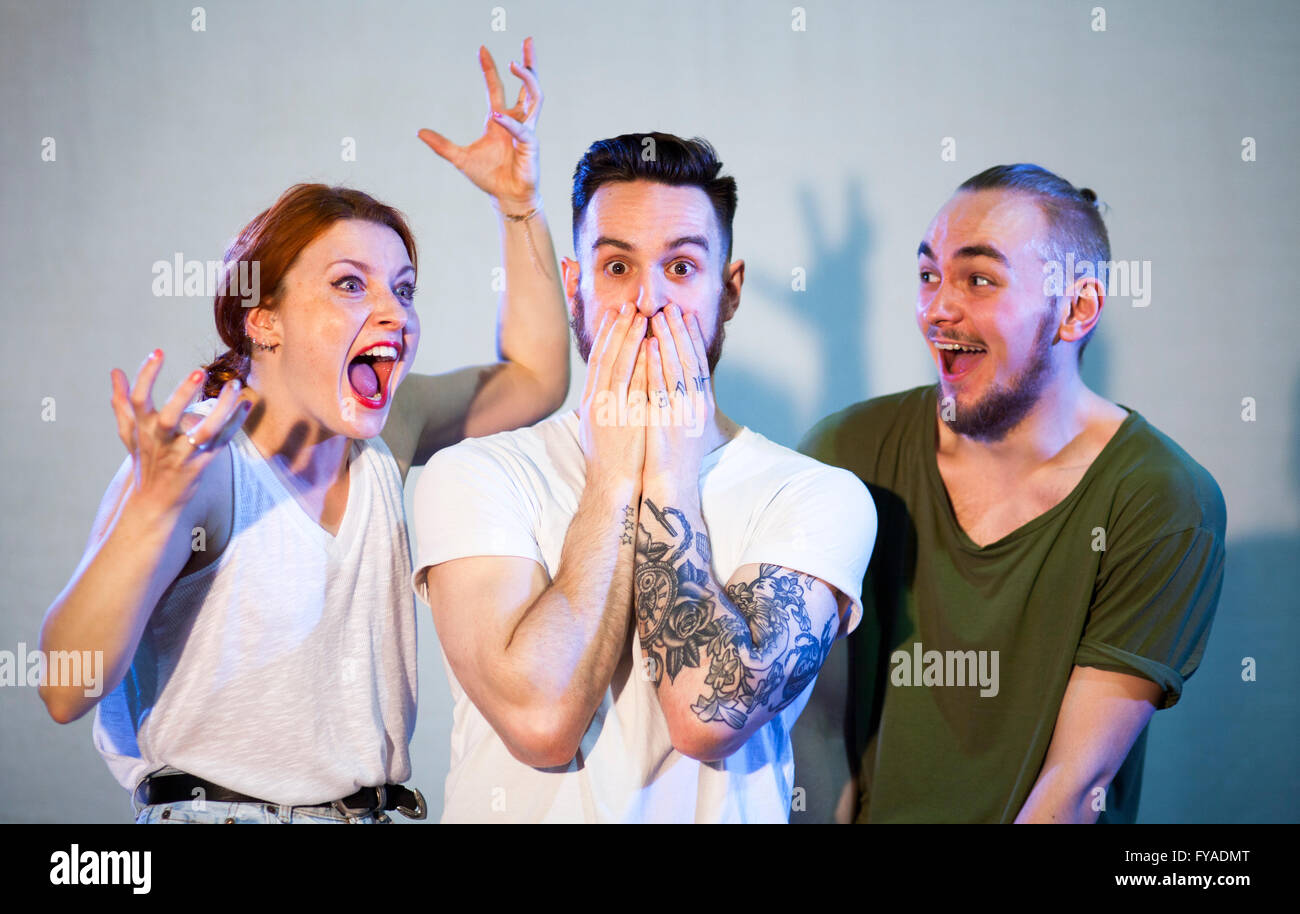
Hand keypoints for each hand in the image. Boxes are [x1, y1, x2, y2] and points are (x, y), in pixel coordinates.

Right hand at [109, 350, 249, 520]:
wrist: (155, 502)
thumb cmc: (145, 461)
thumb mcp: (130, 433)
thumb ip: (122, 402)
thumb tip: (114, 372)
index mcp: (143, 430)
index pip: (139, 400)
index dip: (146, 375)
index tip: (158, 351)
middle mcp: (161, 442)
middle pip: (168, 418)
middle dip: (182, 395)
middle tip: (198, 371)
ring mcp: (182, 454)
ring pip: (203, 432)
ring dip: (221, 409)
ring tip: (235, 385)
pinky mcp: (202, 464)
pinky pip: (222, 442)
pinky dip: (235, 424)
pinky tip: (247, 404)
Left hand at [418, 37, 543, 212]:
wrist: (506, 197)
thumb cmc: (489, 177)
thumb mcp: (459, 158)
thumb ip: (441, 145)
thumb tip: (419, 132)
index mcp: (500, 120)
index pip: (497, 88)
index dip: (490, 69)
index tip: (482, 49)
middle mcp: (516, 120)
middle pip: (528, 85)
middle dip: (528, 63)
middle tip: (527, 41)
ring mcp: (526, 130)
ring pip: (535, 97)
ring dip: (528, 79)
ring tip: (515, 63)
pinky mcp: (531, 144)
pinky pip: (522, 129)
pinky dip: (509, 122)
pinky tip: (497, 116)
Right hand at [578, 303, 647, 487]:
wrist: (612, 484)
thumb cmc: (608, 456)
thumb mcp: (596, 423)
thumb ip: (600, 399)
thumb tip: (606, 378)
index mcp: (590, 400)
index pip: (597, 359)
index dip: (606, 334)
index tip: (615, 313)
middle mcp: (598, 402)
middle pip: (606, 357)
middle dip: (618, 329)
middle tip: (629, 305)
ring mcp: (612, 410)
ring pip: (620, 367)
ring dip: (631, 340)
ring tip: (642, 316)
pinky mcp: (628, 420)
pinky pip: (636, 386)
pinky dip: (643, 364)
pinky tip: (652, 346)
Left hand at [644, 306, 713, 484]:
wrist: (672, 485)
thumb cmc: (678, 457)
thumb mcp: (689, 424)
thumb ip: (687, 399)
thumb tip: (683, 379)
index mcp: (702, 404)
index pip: (699, 363)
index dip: (693, 338)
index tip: (687, 316)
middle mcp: (696, 405)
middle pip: (689, 360)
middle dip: (680, 332)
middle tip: (671, 307)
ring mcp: (682, 412)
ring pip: (675, 368)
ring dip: (666, 340)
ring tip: (658, 317)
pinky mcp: (665, 421)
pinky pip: (659, 387)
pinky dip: (654, 364)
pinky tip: (647, 346)